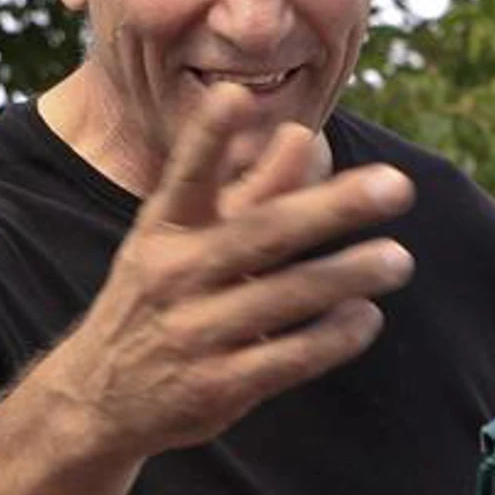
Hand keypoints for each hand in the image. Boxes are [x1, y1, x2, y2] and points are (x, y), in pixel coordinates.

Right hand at [41, 84, 415, 458]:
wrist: (96, 400)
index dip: (208, 136)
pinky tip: (366, 316)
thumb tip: (301, 134)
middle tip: (396, 185)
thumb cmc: (160, 296)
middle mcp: (175, 275)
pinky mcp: (217, 388)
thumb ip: (250, 189)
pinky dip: (333, 337)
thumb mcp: (186, 239)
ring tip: (397, 258)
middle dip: (332, 208)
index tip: (236, 94)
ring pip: (285, 296)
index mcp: (164, 228)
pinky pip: (288, 357)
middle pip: (262, 233)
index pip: (187, 175)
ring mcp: (194, 333)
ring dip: (348, 274)